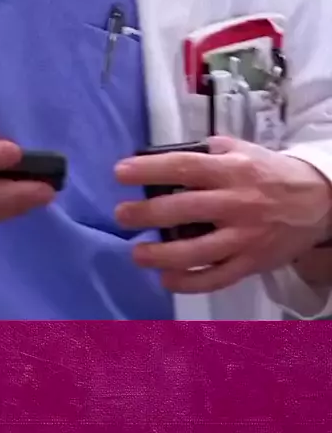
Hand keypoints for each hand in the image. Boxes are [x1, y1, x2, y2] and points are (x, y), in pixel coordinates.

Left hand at [115, 136, 331, 293]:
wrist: (317, 201)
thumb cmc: (270, 172)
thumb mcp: (242, 149)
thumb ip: (208, 152)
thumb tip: (166, 156)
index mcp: (231, 170)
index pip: (184, 168)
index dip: (149, 170)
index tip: (119, 173)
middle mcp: (236, 203)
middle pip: (183, 210)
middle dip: (145, 213)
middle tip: (122, 216)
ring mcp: (243, 237)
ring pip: (196, 251)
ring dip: (161, 254)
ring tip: (138, 253)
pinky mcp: (251, 263)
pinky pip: (216, 278)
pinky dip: (189, 283)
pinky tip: (167, 279)